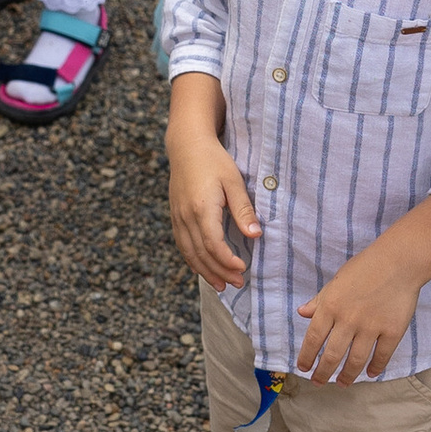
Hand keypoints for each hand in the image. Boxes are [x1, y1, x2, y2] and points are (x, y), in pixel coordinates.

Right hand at [167, 127, 260, 289]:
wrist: (187, 146)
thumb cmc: (214, 161)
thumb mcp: (234, 181)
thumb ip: (243, 209)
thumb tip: (255, 235)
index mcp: (202, 207)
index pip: (213, 244)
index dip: (227, 261)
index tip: (243, 268)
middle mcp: (186, 216)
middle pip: (201, 254)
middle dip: (219, 272)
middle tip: (237, 283)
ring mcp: (177, 217)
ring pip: (189, 253)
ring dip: (205, 272)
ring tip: (222, 285)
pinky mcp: (175, 216)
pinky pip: (182, 245)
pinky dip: (192, 261)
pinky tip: (203, 269)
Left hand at [295, 235, 421, 385]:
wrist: (399, 261)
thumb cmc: (365, 267)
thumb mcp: (336, 281)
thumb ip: (319, 300)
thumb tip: (302, 313)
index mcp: (330, 306)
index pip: (313, 339)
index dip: (307, 357)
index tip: (303, 368)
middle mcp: (348, 320)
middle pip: (332, 355)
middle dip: (323, 373)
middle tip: (319, 382)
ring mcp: (371, 327)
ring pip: (355, 360)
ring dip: (347, 376)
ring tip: (343, 384)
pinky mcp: (392, 331)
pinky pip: (382, 356)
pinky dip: (375, 367)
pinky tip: (370, 374)